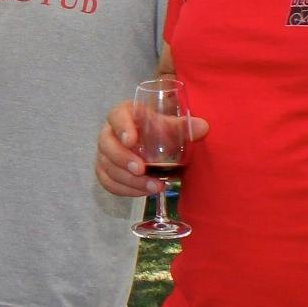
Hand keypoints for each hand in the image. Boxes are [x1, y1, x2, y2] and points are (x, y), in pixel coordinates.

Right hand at [94, 101, 211, 197]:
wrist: (151, 141)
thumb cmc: (158, 129)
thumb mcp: (170, 125)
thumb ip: (184, 126)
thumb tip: (203, 127)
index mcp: (123, 114)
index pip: (116, 116)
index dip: (122, 128)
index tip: (131, 141)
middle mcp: (109, 133)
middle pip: (106, 145)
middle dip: (123, 159)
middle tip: (141, 169)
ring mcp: (104, 154)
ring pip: (107, 167)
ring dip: (129, 180)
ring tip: (154, 186)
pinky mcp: (105, 171)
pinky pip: (108, 183)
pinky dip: (125, 190)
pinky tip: (144, 192)